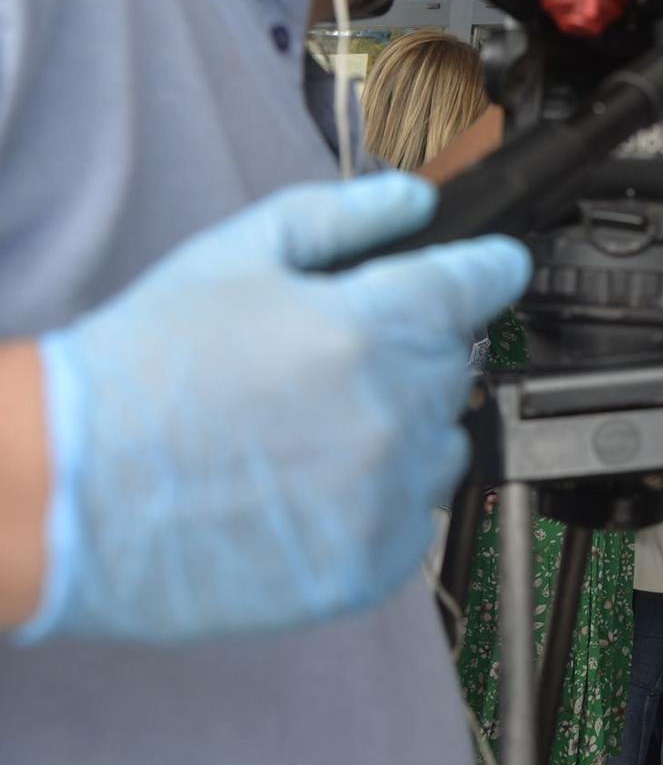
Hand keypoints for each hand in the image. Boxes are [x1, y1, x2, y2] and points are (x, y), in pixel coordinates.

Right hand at [26, 174, 529, 642]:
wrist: (69, 491)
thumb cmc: (144, 373)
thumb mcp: (235, 256)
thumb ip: (344, 217)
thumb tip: (418, 199)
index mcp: (373, 325)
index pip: (481, 283)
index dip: (488, 268)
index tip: (492, 269)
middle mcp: (396, 409)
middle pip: (455, 363)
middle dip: (411, 352)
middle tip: (330, 365)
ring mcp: (388, 493)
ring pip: (443, 445)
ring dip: (404, 431)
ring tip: (311, 432)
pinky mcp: (371, 564)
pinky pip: (414, 520)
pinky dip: (380, 503)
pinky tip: (310, 490)